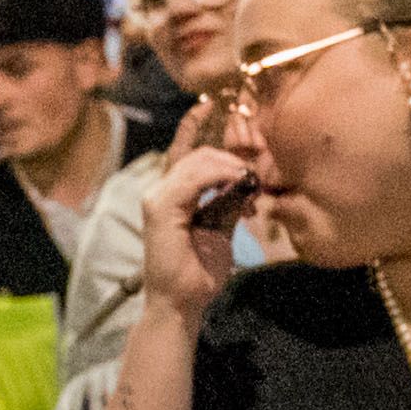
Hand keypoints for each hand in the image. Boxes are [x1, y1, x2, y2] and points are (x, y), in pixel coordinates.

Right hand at [136, 128, 251, 320]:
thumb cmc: (198, 272)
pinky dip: (218, 176)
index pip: (182, 151)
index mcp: (171, 195)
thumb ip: (228, 204)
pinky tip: (236, 185)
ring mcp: (157, 199)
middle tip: (253, 175)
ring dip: (227, 167)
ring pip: (196, 162)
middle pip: (197, 154)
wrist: (180, 304)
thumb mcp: (220, 231)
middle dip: (229, 157)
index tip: (212, 105)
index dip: (194, 126)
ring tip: (248, 183)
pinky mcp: (161, 209)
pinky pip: (192, 179)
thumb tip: (247, 184)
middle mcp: (159, 191)